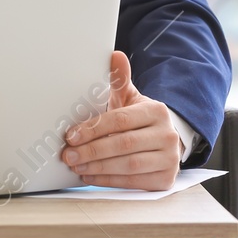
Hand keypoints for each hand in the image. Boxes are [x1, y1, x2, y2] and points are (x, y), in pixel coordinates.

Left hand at [61, 51, 181, 190]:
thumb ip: (119, 80)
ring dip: (98, 168)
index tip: (71, 136)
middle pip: (123, 144)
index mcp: (156, 111)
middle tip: (68, 155)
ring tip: (76, 165)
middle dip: (91, 151)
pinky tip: (90, 176)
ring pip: (129, 165)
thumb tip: (115, 55)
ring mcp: (170, 159)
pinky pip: (134, 182)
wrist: (164, 138)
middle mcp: (167, 135)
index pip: (120, 120)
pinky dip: (109, 181)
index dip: (93, 129)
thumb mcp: (130, 97)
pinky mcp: (166, 180)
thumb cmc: (139, 118)